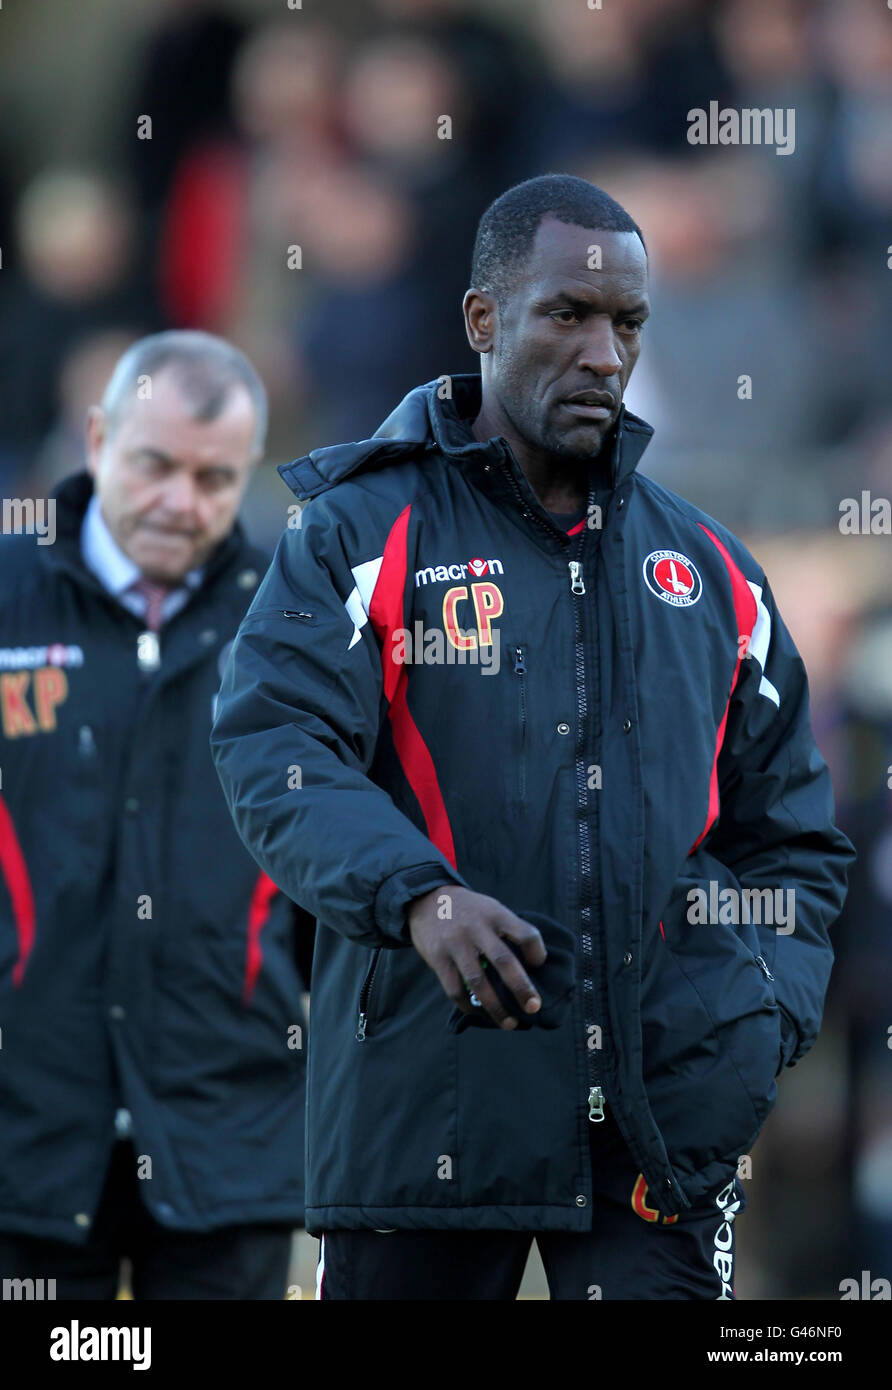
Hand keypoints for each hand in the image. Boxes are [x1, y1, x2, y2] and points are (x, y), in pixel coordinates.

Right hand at [407, 885, 546, 1029]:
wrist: (427, 899)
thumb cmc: (469, 910)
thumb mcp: (490, 908)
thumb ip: (508, 931)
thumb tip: (532, 967)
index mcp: (495, 914)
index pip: (525, 933)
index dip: (537, 952)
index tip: (539, 965)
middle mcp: (476, 928)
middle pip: (504, 960)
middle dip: (521, 987)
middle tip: (534, 1007)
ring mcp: (455, 944)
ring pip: (478, 982)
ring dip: (496, 1007)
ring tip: (510, 1023)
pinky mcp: (438, 958)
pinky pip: (455, 990)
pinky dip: (469, 1006)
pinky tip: (481, 1013)